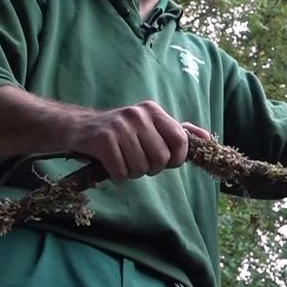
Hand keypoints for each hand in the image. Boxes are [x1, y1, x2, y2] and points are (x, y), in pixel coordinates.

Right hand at [66, 100, 210, 183]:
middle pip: (160, 158)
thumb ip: (178, 131)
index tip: (166, 162)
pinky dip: (117, 176)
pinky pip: (121, 172)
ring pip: (140, 168)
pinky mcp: (103, 140)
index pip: (180, 140)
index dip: (176, 158)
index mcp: (153, 110)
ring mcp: (119, 126)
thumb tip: (207, 138)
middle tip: (138, 162)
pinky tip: (111, 166)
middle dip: (151, 168)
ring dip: (132, 173)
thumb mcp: (150, 125)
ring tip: (123, 162)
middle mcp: (137, 115)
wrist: (78, 128)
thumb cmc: (120, 132)